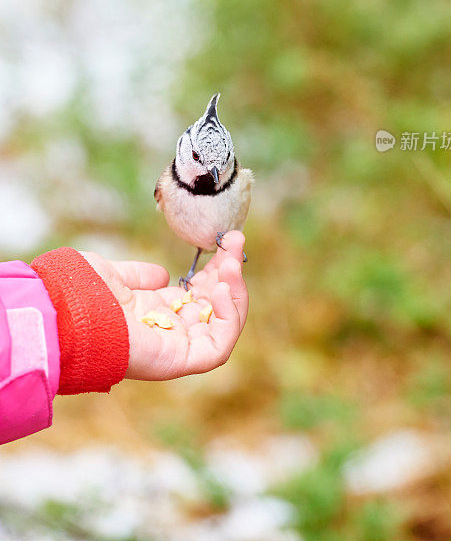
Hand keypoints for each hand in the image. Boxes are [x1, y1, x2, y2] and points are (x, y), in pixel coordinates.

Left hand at [79, 232, 247, 380]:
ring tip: (231, 263)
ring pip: (223, 327)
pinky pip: (217, 348)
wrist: (64, 313)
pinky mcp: (178, 359)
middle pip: (215, 306)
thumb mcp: (115, 275)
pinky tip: (222, 288)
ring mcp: (175, 348)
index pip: (198, 294)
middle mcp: (168, 331)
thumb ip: (139, 276)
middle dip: (230, 273)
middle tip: (235, 241)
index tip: (225, 241)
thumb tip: (161, 275)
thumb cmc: (80, 294)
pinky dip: (229, 319)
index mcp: (154, 314)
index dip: (216, 269)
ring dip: (235, 293)